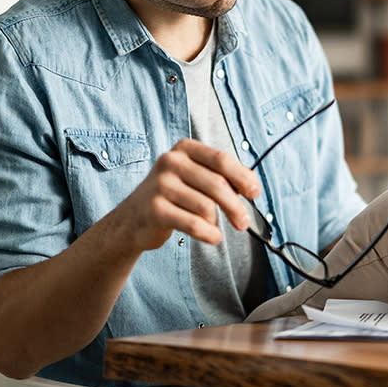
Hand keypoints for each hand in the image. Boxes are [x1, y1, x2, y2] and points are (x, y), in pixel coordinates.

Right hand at [112, 139, 260, 251]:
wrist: (133, 218)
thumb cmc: (173, 196)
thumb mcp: (195, 178)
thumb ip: (222, 176)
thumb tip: (253, 184)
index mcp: (185, 149)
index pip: (222, 160)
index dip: (243, 177)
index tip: (255, 193)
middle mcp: (170, 162)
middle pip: (218, 184)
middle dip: (236, 206)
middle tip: (243, 222)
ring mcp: (160, 185)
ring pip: (206, 206)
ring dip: (217, 222)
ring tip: (214, 227)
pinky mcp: (155, 209)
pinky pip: (193, 223)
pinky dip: (209, 233)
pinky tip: (213, 237)